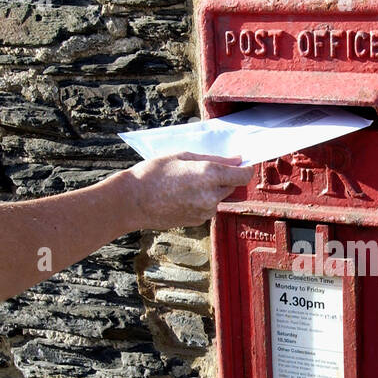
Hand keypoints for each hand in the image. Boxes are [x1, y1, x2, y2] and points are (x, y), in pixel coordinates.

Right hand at [122, 152, 254, 228]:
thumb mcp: (183, 156)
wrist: (132, 201)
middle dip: (223, 177)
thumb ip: (214, 159)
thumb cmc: (154, 173)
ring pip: (219, 197)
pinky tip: (181, 195)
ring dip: (211, 190)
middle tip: (200, 170)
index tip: (242, 164)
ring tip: (184, 183)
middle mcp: (211, 195)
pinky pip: (208, 207)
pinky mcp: (198, 221)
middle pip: (232, 186)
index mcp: (209, 175)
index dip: (245, 169)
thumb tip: (237, 160)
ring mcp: (205, 211)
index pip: (243, 175)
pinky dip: (201, 200)